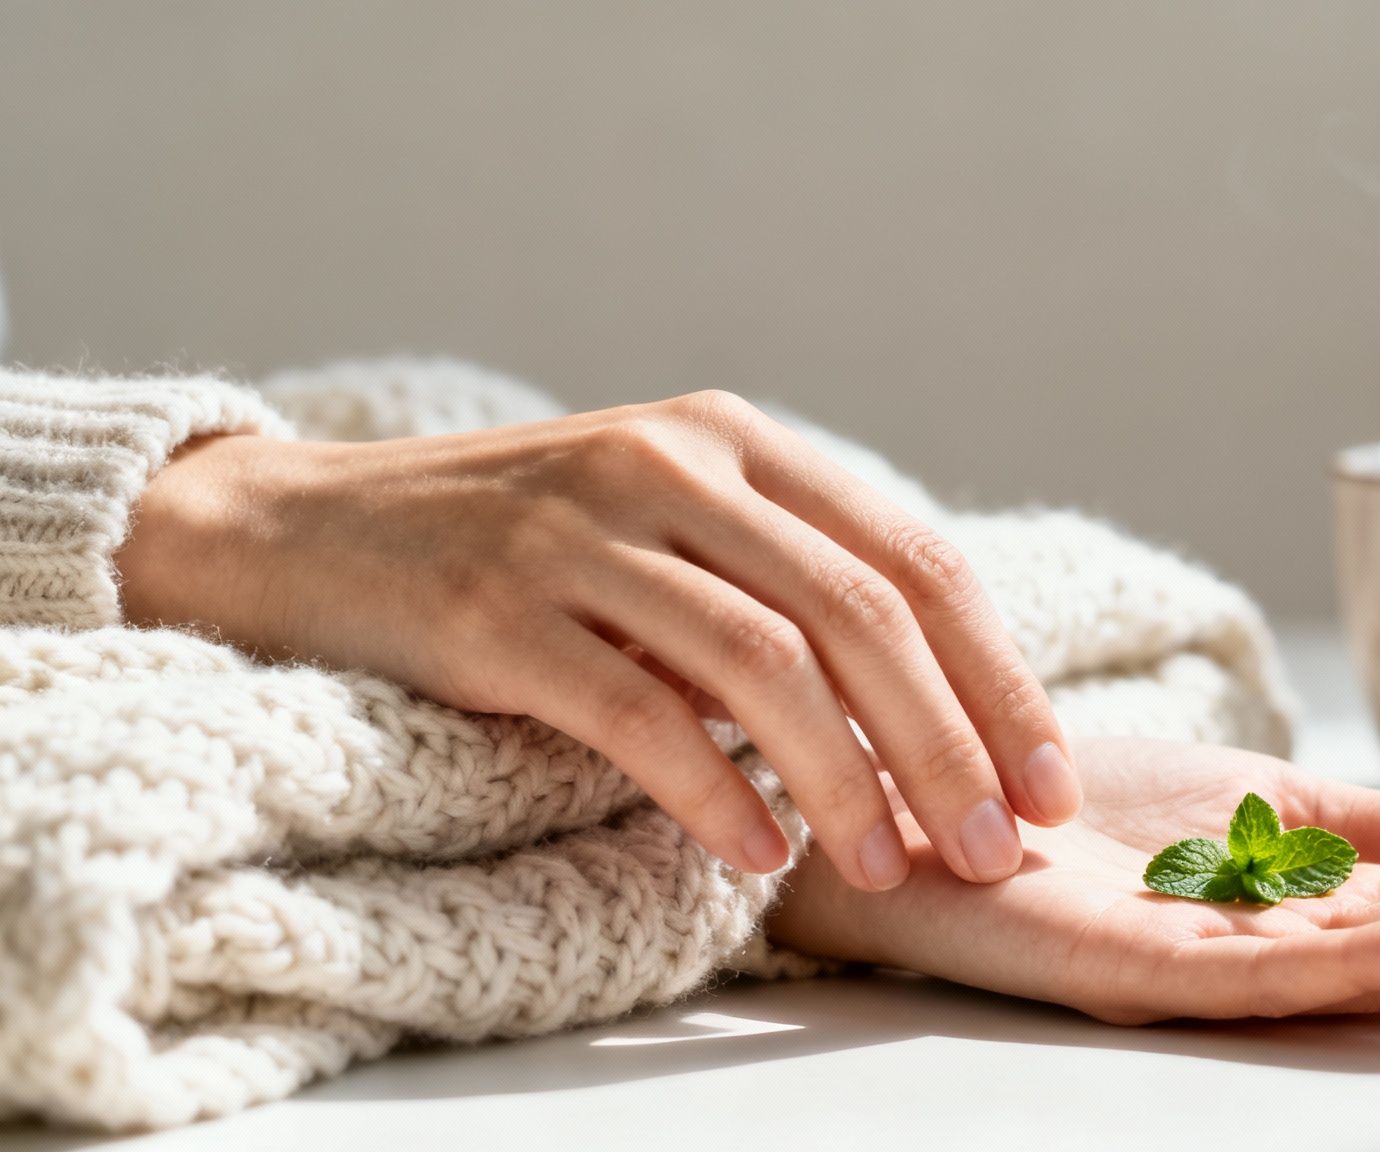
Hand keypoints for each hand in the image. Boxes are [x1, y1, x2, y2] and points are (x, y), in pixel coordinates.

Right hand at [114, 391, 1080, 890]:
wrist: (306, 530)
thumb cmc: (524, 555)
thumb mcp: (670, 533)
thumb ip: (785, 589)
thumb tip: (938, 722)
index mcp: (740, 442)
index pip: (914, 559)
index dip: (998, 678)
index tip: (1048, 786)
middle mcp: (673, 463)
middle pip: (860, 610)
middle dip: (949, 741)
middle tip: (998, 849)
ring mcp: (580, 530)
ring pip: (764, 660)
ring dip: (849, 777)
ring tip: (892, 867)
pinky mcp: (493, 609)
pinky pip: (636, 710)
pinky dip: (712, 788)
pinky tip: (759, 851)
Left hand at [767, 737, 1379, 1022]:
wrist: (904, 807)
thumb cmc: (1060, 808)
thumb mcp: (1245, 795)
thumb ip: (1366, 820)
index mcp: (1289, 907)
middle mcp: (1257, 948)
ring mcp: (1197, 965)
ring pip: (1372, 965)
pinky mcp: (1130, 969)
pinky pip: (1263, 980)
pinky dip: (1365, 958)